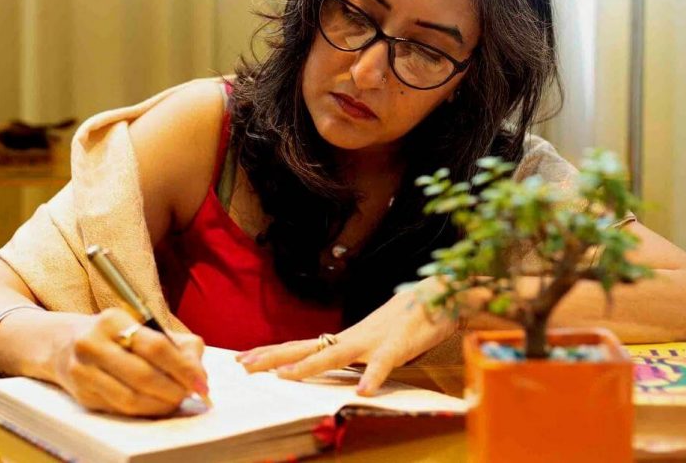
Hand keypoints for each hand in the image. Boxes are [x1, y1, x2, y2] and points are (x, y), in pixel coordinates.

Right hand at [52, 308, 206, 415]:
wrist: (64, 343)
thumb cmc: (117, 335)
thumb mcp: (144, 327)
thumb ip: (179, 345)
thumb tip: (199, 374)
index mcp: (113, 321)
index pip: (156, 346)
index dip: (183, 367)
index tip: (201, 382)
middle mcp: (92, 344)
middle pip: (143, 375)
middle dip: (174, 389)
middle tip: (190, 394)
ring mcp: (83, 371)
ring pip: (130, 398)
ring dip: (160, 405)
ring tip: (175, 401)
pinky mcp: (82, 395)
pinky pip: (119, 409)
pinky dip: (144, 411)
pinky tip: (156, 405)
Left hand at [235, 278, 458, 395]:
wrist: (442, 292)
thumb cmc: (409, 318)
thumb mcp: (377, 339)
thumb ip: (356, 352)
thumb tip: (333, 362)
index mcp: (348, 338)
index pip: (303, 345)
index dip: (273, 352)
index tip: (243, 358)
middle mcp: (353, 337)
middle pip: (307, 347)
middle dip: (274, 357)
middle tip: (243, 365)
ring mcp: (374, 339)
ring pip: (335, 354)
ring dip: (309, 366)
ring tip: (284, 378)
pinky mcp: (399, 345)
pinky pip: (384, 363)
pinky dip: (372, 377)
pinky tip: (361, 393)